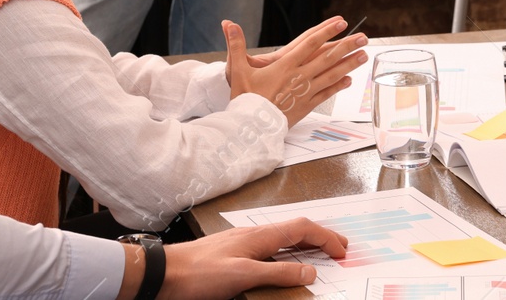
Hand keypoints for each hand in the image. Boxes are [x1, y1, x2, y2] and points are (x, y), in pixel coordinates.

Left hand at [129, 218, 347, 299]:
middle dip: (321, 237)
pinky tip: (281, 265)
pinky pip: (269, 249)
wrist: (162, 274)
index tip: (343, 251)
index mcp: (260, 236)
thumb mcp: (243, 276)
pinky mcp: (232, 254)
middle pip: (296, 230)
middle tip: (339, 248)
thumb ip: (278, 273)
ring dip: (304, 245)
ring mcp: (243, 243)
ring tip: (317, 255)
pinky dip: (285, 254)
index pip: (303, 229)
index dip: (327, 237)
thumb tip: (310, 271)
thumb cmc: (198, 274)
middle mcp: (254, 235)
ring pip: (282, 239)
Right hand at [223, 17, 367, 126]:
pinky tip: (349, 80)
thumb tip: (228, 23)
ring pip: (331, 75)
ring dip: (349, 64)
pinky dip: (338, 86)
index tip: (341, 22)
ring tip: (364, 55)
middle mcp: (299, 77)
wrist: (248, 129)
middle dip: (347, 46)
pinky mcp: (306, 106)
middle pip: (327, 57)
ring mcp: (305, 92)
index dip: (326, 31)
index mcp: (285, 65)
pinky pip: (326, 94)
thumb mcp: (236, 70)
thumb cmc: (243, 99)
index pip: (310, 43)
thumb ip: (235, 45)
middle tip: (364, 37)